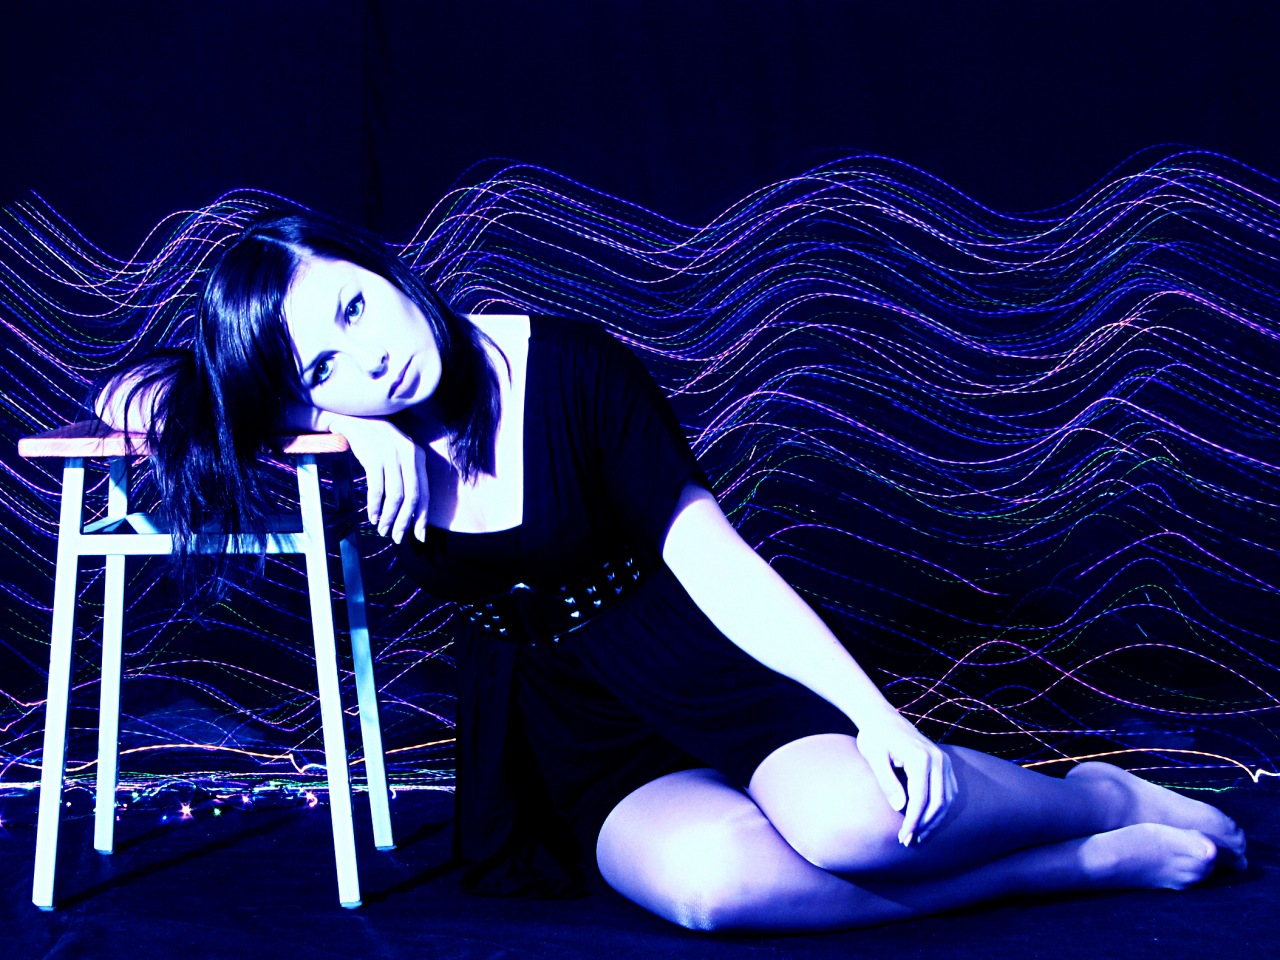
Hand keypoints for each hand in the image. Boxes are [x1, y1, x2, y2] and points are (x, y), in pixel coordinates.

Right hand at [323, 413, 429, 542]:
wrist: (356, 419)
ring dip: (388, 517)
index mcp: (419, 457)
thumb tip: (408, 509)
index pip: (425, 493)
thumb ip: (407, 475)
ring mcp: (392, 457)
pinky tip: (372, 517)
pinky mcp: (374, 458)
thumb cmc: (379, 441)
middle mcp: (409, 457)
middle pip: (411, 497)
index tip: (419, 535)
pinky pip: (377, 489)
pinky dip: (375, 506)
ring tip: (382, 530)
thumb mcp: (400, 454)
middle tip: (397, 537)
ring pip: (395, 496)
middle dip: (404, 521)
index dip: (422, 516)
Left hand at [855, 708, 956, 846]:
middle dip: (925, 825)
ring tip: (918, 836)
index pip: (921, 798)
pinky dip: (940, 809)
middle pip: (938, 802)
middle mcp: (938, 759)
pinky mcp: (944, 764)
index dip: (913, 821)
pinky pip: (949, 792)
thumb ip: (887, 781)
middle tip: (909, 841)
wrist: (882, 717)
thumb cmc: (874, 737)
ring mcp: (944, 761)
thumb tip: (900, 808)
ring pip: (947, 799)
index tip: (903, 837)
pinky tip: (927, 820)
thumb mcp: (874, 757)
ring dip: (935, 820)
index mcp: (921, 757)